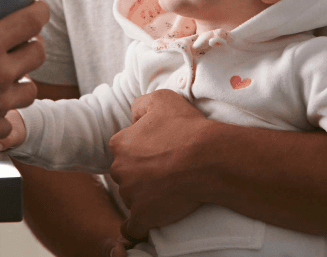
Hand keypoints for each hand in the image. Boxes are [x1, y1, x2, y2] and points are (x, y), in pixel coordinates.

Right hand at [0, 0, 48, 157]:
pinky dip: (3, 116)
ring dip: (25, 81)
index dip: (40, 10)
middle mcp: (1, 73)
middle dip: (36, 45)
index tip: (39, 7)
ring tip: (14, 77)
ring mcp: (0, 102)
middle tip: (26, 41)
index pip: (31, 21)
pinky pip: (9, 121)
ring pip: (31, 90)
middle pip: (38, 54)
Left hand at [109, 89, 211, 239]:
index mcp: (120, 144)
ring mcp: (130, 195)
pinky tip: (146, 222)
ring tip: (170, 189)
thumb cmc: (186, 127)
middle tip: (166, 170)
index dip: (140, 149)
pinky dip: (137, 226)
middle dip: (140, 173)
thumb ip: (140, 105)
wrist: (207, 158)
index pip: (123, 148)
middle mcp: (119, 170)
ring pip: (132, 197)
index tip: (158, 151)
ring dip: (145, 195)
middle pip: (126, 173)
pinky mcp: (143, 216)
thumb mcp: (161, 99)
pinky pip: (132, 227)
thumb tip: (133, 116)